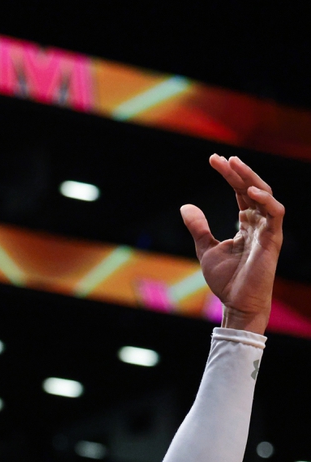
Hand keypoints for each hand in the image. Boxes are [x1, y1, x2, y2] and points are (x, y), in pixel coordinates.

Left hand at [181, 155, 283, 334]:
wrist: (236, 304)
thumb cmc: (226, 280)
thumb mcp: (205, 249)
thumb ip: (199, 227)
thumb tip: (185, 206)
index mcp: (247, 224)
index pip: (240, 192)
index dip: (229, 175)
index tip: (214, 160)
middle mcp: (260, 223)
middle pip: (252, 188)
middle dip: (238, 171)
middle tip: (222, 158)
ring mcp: (268, 230)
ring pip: (265, 195)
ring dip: (250, 178)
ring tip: (234, 165)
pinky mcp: (273, 240)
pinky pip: (275, 213)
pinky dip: (265, 200)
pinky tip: (249, 191)